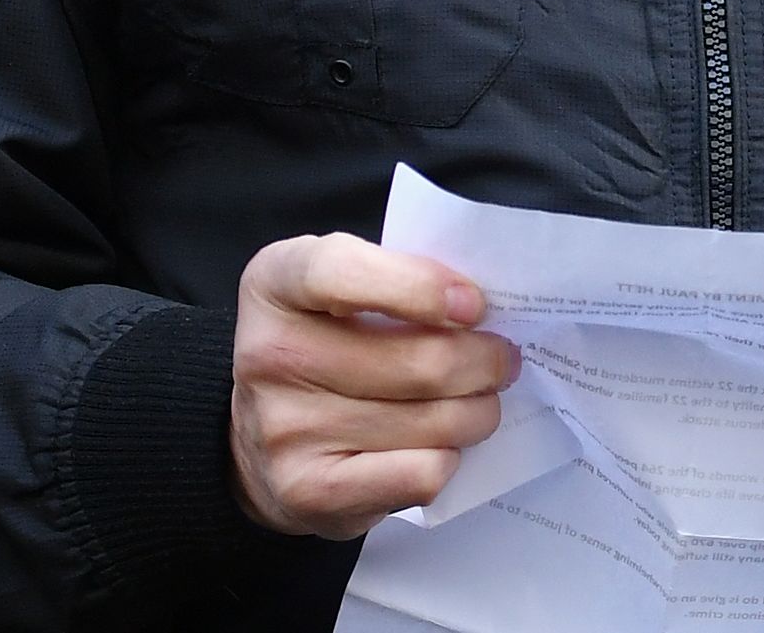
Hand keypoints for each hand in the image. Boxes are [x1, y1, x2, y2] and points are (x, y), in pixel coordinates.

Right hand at [228, 233, 520, 537]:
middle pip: (422, 362)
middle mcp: (271, 355)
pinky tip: (438, 446)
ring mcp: (285, 429)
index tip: (473, 306)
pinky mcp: (309, 491)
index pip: (342, 272)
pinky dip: (448, 459)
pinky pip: (421, 473)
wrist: (261, 443)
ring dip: (479, 412)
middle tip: (502, 360)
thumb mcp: (344, 288)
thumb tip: (481, 307)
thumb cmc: (327, 346)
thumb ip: (402, 277)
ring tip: (478, 402)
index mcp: (276, 284)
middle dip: (486, 362)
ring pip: (435, 421)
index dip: (420, 287)